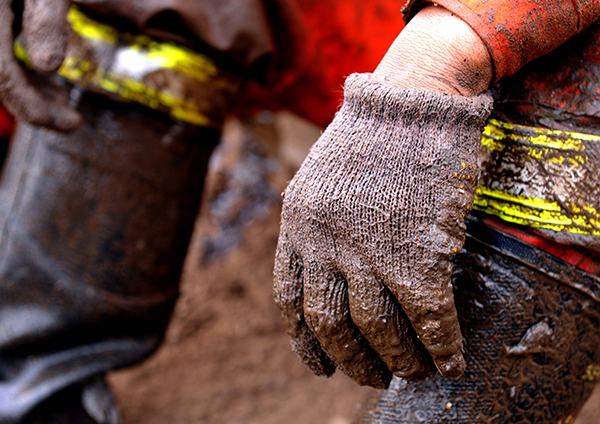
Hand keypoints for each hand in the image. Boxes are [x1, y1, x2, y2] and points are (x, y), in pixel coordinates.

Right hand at [0, 0, 79, 129]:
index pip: (1, 74)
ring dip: (33, 93)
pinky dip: (27, 75)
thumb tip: (49, 66)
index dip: (31, 105)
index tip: (65, 125)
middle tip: (72, 124)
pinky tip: (53, 85)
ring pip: (1, 71)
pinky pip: (3, 59)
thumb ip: (46, 19)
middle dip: (35, 105)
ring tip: (67, 107)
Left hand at [274, 6, 492, 387]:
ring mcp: (369, 249)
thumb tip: (325, 268)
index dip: (305, 342)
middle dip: (351, 360)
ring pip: (377, 328)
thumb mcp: (319, 176)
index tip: (319, 365)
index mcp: (297, 225)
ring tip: (412, 372)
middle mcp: (324, 243)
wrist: (411, 100)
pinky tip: (451, 363)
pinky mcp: (417, 252)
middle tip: (371, 376)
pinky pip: (428, 318)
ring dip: (398, 360)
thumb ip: (314, 222)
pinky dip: (440, 347)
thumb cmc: (369, 135)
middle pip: (329, 324)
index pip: (290, 301)